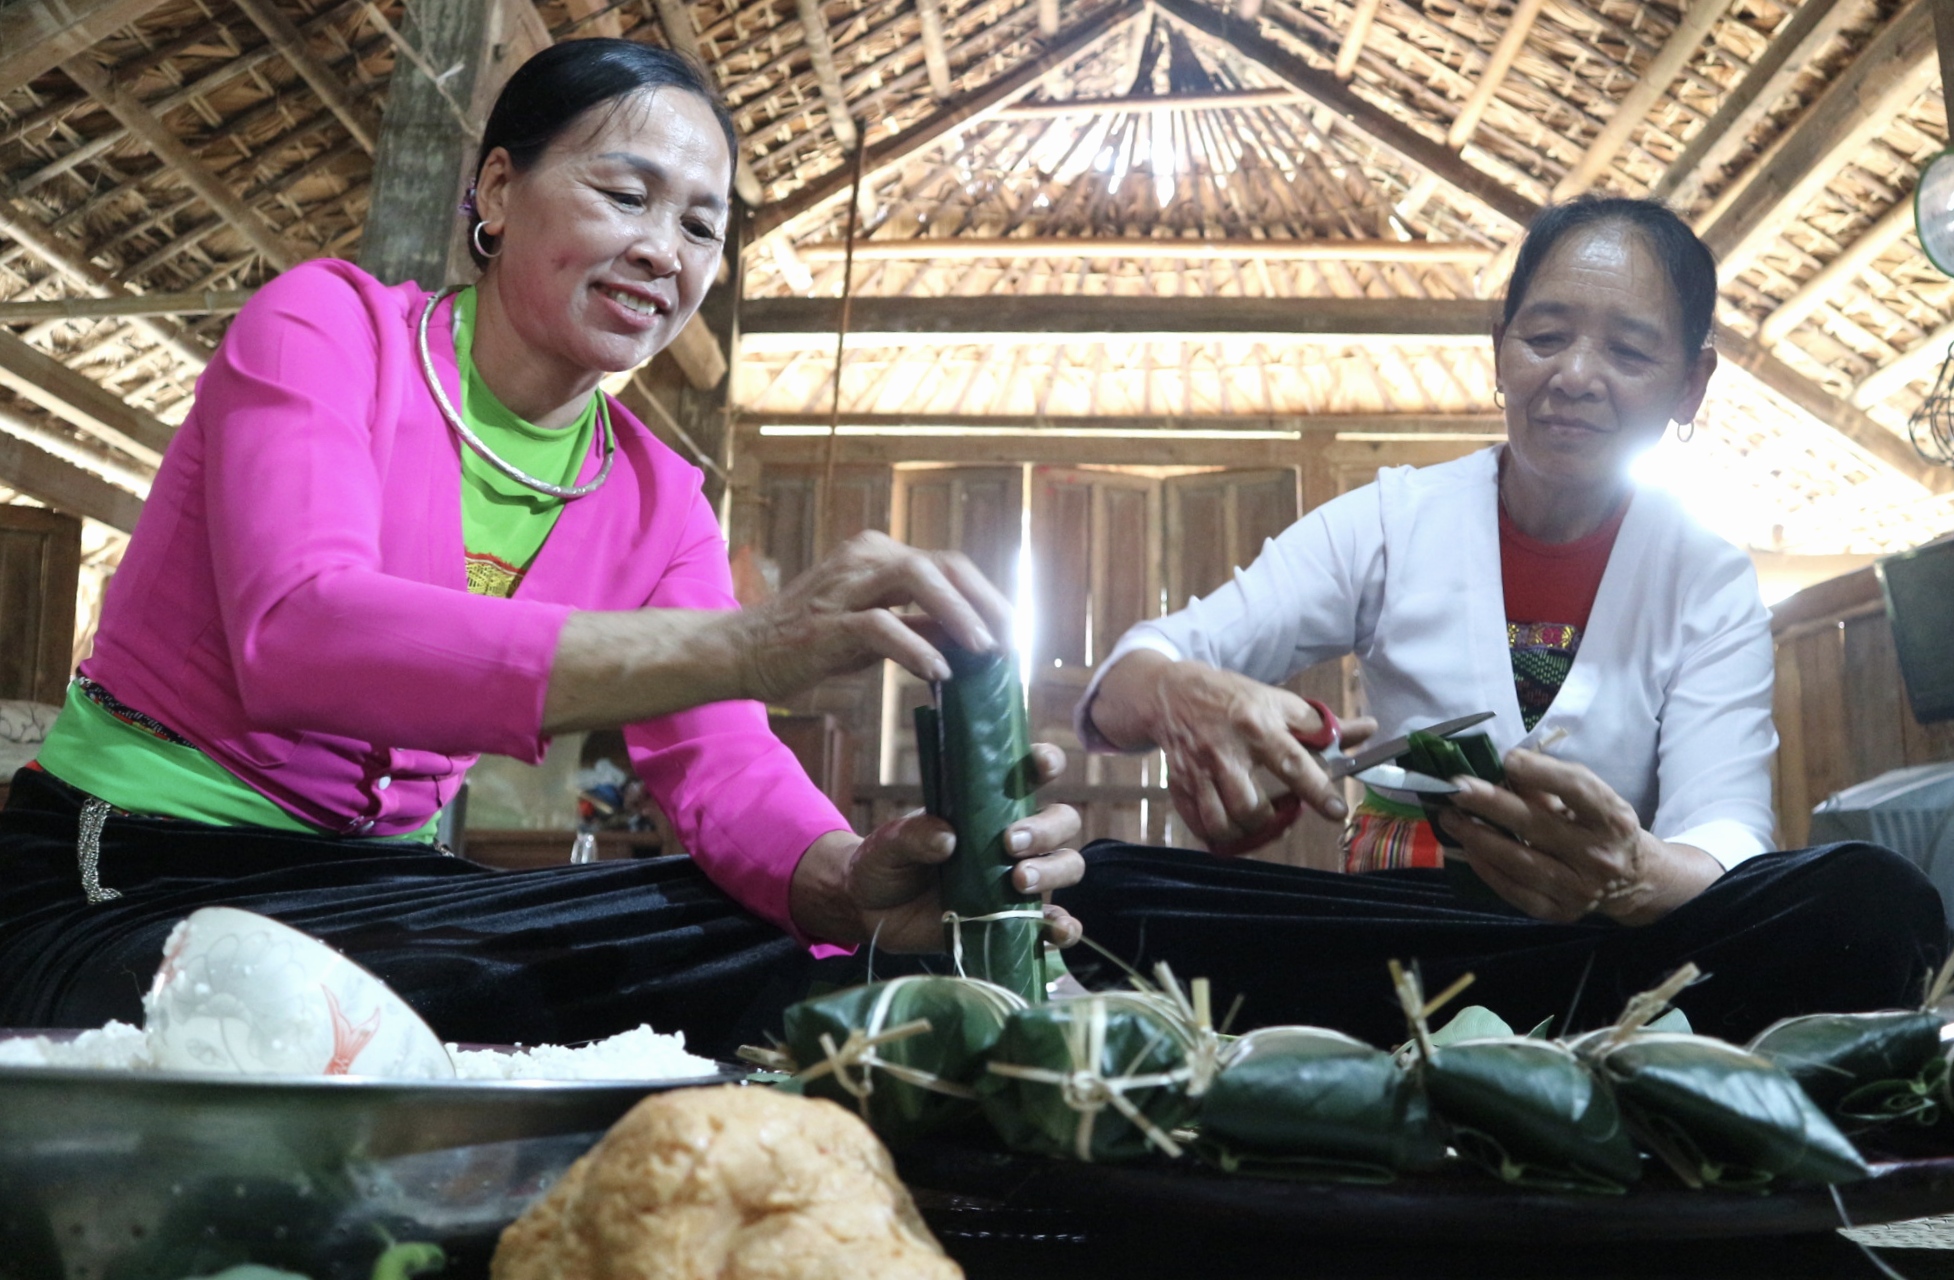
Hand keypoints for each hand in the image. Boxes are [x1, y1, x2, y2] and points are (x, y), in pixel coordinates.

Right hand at [734, 531, 1012, 701]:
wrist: (741, 652)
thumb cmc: (809, 642)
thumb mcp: (875, 629)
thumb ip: (919, 626)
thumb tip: (974, 641)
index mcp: (879, 555)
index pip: (949, 566)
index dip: (987, 598)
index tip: (1015, 633)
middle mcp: (865, 557)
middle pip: (943, 564)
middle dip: (986, 603)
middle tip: (1012, 643)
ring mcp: (845, 585)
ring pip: (916, 578)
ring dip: (959, 614)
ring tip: (986, 651)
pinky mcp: (827, 621)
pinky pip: (881, 625)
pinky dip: (916, 647)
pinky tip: (939, 672)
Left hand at [789, 743, 1085, 950]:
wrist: (872, 911)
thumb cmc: (886, 862)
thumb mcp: (888, 844)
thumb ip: (913, 836)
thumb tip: (947, 837)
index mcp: (988, 805)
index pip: (1030, 774)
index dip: (1046, 762)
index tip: (1042, 765)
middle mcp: (1014, 838)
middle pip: (1062, 821)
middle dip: (1045, 829)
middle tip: (1008, 844)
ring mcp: (1019, 879)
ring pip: (1066, 865)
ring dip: (1052, 871)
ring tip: (1018, 881)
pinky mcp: (1017, 919)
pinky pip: (1055, 922)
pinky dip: (1064, 925)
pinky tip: (1055, 928)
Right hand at [1096, 651, 1373, 850]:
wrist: (1170, 692)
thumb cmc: (1233, 698)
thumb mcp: (1278, 702)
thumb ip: (1322, 725)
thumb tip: (1368, 729)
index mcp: (1256, 726)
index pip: (1292, 763)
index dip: (1317, 791)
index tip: (1336, 811)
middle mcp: (1225, 751)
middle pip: (1250, 807)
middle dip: (1271, 820)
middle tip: (1283, 812)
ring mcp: (1198, 771)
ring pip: (1222, 823)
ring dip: (1246, 832)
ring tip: (1258, 821)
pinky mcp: (1180, 785)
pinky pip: (1198, 825)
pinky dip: (1217, 835)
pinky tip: (1231, 827)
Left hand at [1438, 748, 1722, 924]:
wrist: (1636, 881)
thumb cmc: (1603, 828)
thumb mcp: (1593, 802)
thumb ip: (1551, 786)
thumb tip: (1501, 768)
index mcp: (1612, 819)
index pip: (1578, 790)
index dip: (1541, 772)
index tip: (1507, 759)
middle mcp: (1599, 856)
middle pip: (1537, 826)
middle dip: (1491, 804)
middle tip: (1456, 787)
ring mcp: (1581, 889)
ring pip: (1520, 862)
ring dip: (1478, 838)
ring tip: (1450, 818)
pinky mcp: (1562, 912)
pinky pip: (1517, 892)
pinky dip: (1488, 870)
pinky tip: (1468, 850)